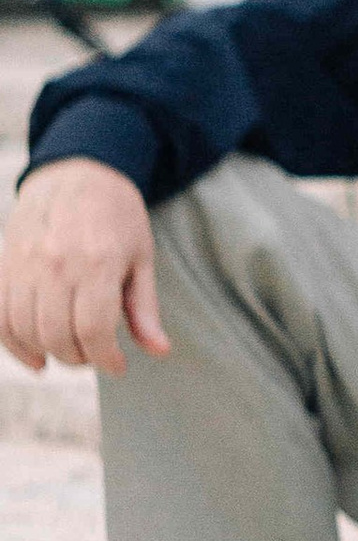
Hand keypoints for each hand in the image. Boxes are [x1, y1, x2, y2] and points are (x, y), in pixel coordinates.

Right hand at [0, 158, 164, 375]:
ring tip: (70, 352)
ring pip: (26, 328)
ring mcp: (24, 263)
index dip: (105, 358)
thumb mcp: (141, 257)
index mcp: (98, 261)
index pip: (94, 329)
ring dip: (48, 353)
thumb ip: (144, 307)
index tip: (117, 366)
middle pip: (57, 334)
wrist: (76, 173)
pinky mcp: (4, 264)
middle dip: (79, 358)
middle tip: (94, 356)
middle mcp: (56, 262)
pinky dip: (12, 344)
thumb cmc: (116, 217)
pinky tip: (34, 358)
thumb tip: (159, 351)